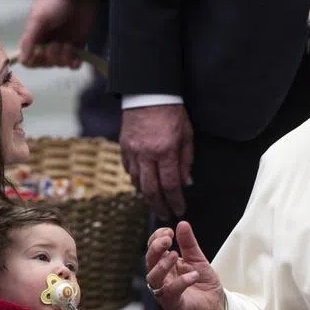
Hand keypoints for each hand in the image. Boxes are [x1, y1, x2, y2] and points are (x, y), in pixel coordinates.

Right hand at [18, 0, 98, 67]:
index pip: (29, 59)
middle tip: (56, 45)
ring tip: (68, 44)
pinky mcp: (77, 45)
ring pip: (60, 64)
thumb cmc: (55, 3)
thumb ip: (28, 40)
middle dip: (51, 58)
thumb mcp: (38, 18)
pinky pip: (74, 64)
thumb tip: (22, 60)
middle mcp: (47, 43)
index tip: (40, 53)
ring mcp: (62, 45)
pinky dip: (75, 64)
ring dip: (64, 57)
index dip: (34, 61)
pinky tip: (77, 59)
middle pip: (45, 64)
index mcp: (35, 37)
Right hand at [120, 105, 194, 219]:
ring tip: (156, 202)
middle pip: (151, 189)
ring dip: (147, 195)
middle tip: (165, 216)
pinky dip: (136, 181)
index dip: (175, 201)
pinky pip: (128, 170)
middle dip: (159, 206)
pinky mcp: (123, 147)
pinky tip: (143, 185)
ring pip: (137, 182)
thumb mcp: (187, 135)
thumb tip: (186, 183)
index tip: (179, 210)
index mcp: (165, 150)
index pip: (170, 185)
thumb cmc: (172, 112)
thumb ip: (186, 161)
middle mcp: (146, 154)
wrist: (148, 93)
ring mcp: (132, 151)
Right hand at [145, 221, 224, 309]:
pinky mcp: (173, 303)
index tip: (169, 231)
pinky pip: (170, 293)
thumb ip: (189, 243)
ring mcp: (164, 291)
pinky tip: (193, 275)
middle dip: (155, 248)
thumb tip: (182, 223)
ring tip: (175, 255)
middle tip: (167, 240)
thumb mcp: (197, 258)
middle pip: (148, 262)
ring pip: (153, 278)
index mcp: (164, 264)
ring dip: (162, 264)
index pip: (152, 249)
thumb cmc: (203, 282)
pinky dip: (180, 282)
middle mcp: (161, 277)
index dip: (157, 238)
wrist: (215, 304)